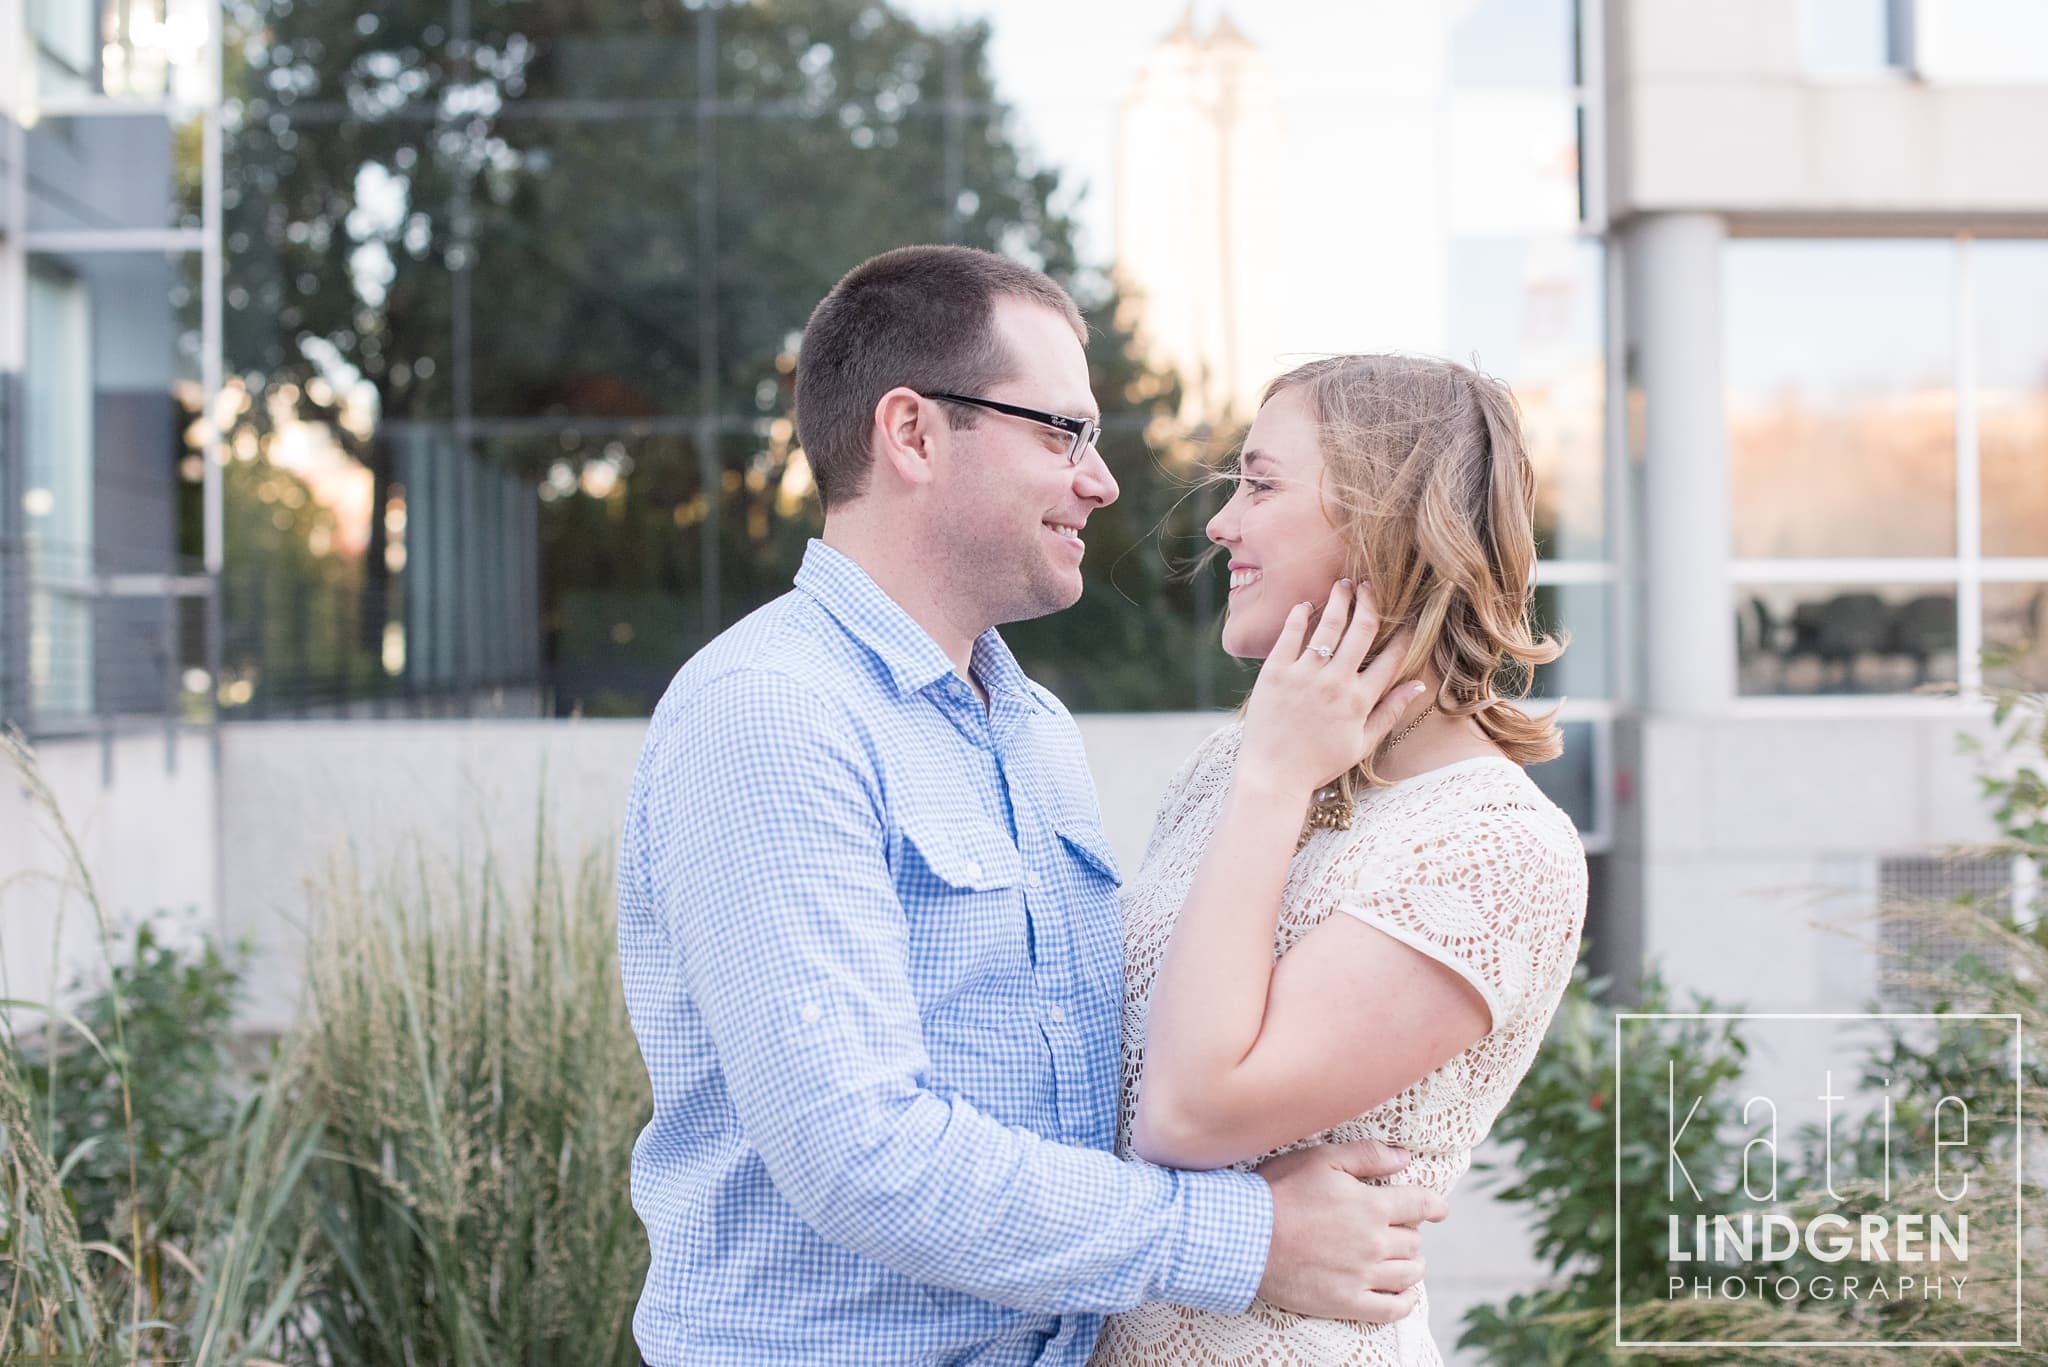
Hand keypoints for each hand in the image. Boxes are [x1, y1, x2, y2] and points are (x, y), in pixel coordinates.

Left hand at [1238, 579, 1425, 796]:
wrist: (1273, 775)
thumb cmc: (1319, 763)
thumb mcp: (1362, 744)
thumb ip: (1390, 712)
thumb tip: (1417, 685)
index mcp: (1359, 700)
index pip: (1390, 657)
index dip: (1404, 633)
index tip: (1407, 616)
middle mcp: (1335, 682)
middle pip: (1361, 630)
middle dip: (1370, 603)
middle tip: (1371, 585)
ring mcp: (1304, 675)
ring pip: (1328, 625)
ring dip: (1339, 599)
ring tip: (1344, 583)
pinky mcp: (1275, 672)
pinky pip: (1290, 634)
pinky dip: (1300, 615)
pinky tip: (1306, 604)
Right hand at [1255, 1140, 1447, 1322]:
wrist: (1245, 1236)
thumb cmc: (1279, 1192)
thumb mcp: (1321, 1159)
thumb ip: (1367, 1155)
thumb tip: (1405, 1157)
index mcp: (1372, 1206)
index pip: (1421, 1205)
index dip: (1434, 1205)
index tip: (1438, 1208)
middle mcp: (1375, 1243)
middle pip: (1414, 1241)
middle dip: (1410, 1232)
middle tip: (1396, 1229)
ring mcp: (1363, 1276)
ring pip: (1409, 1274)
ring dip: (1411, 1264)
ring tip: (1400, 1259)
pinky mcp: (1346, 1302)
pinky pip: (1392, 1309)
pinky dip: (1404, 1302)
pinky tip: (1402, 1294)